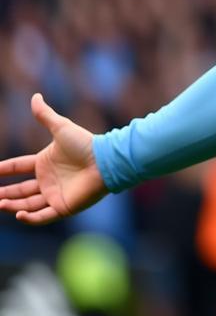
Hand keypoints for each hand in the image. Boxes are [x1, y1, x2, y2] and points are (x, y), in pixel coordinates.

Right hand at [0, 93, 107, 224]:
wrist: (105, 160)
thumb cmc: (85, 144)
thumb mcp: (61, 128)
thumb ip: (45, 115)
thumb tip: (35, 96)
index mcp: (45, 162)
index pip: (18, 167)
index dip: (4, 169)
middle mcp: (48, 180)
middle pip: (20, 189)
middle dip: (4, 192)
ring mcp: (55, 194)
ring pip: (28, 204)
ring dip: (12, 205)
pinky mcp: (63, 207)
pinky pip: (43, 216)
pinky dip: (30, 218)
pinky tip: (17, 213)